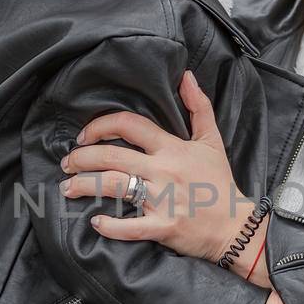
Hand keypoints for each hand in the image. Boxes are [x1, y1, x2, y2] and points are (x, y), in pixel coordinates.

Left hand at [58, 70, 255, 262]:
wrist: (236, 226)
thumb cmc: (220, 183)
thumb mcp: (212, 141)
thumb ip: (199, 106)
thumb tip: (186, 76)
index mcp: (172, 148)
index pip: (129, 125)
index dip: (100, 125)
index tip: (84, 136)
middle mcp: (164, 170)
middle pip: (111, 156)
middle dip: (81, 158)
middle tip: (67, 163)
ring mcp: (163, 200)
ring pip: (113, 186)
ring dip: (84, 185)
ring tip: (68, 188)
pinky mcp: (164, 227)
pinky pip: (130, 226)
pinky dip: (110, 225)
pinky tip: (95, 221)